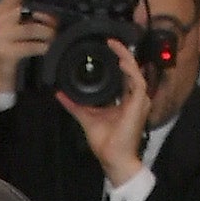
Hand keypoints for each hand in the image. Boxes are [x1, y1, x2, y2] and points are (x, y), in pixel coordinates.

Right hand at [0, 0, 55, 96]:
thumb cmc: (8, 49)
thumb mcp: (13, 28)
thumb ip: (26, 15)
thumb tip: (52, 8)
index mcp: (1, 11)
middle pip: (28, 9)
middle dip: (47, 15)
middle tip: (57, 22)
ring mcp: (0, 37)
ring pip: (32, 28)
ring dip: (48, 33)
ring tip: (53, 37)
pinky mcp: (5, 52)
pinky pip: (30, 46)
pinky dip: (42, 47)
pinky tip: (46, 48)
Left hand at [60, 36, 152, 184]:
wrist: (113, 158)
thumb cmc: (106, 143)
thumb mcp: (86, 117)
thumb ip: (74, 104)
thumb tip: (60, 94)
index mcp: (126, 100)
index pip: (125, 75)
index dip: (119, 60)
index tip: (109, 48)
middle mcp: (135, 98)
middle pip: (132, 70)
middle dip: (123, 54)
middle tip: (112, 41)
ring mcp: (139, 101)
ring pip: (136, 72)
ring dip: (126, 58)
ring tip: (116, 46)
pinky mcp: (139, 105)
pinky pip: (138, 82)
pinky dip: (130, 71)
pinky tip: (121, 62)